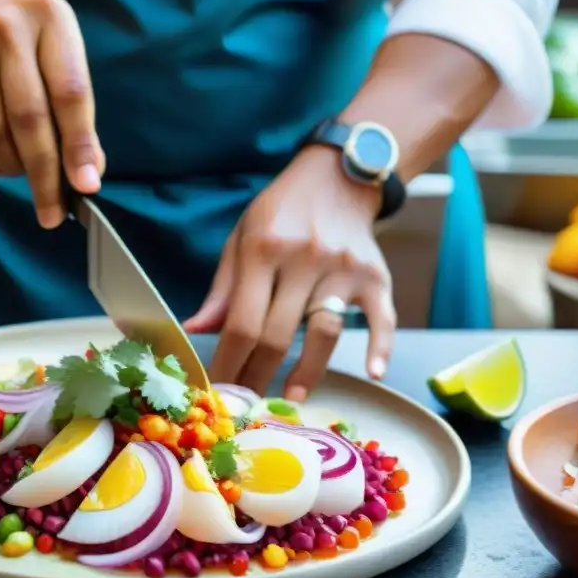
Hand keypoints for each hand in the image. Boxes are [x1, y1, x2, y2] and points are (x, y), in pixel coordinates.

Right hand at [0, 0, 104, 227]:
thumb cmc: (14, 40)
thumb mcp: (52, 54)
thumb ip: (74, 109)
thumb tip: (89, 171)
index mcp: (50, 16)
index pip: (70, 92)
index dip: (79, 144)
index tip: (86, 185)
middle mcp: (6, 26)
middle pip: (30, 118)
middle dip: (45, 175)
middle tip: (52, 211)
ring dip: (12, 167)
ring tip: (20, 170)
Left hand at [184, 146, 396, 399]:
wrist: (338, 176)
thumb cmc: (281, 212)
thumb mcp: (241, 238)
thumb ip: (222, 289)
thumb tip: (195, 331)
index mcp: (264, 249)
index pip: (242, 321)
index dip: (228, 361)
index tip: (219, 387)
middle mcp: (305, 258)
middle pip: (279, 334)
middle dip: (258, 375)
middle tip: (247, 401)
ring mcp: (344, 269)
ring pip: (324, 333)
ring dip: (307, 372)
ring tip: (290, 397)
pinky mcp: (376, 277)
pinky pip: (382, 319)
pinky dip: (379, 347)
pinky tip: (372, 373)